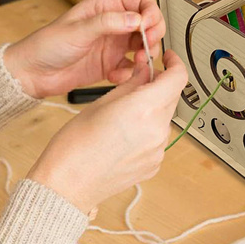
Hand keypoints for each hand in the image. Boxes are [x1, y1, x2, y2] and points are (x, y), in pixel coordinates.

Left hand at [2, 0, 164, 98]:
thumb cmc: (47, 45)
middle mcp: (112, 24)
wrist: (32, 74)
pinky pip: (131, 68)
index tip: (149, 27)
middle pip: (147, 24)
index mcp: (104, 7)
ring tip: (138, 63)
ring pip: (143, 46)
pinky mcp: (110, 65)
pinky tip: (117, 76)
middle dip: (153, 35)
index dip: (150, 12)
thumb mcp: (78, 30)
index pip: (140, 2)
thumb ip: (109, 23)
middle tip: (148, 47)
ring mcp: (113, 45)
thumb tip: (137, 18)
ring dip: (146, 55)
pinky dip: (130, 73)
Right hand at [29, 50, 187, 213]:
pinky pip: (158, 138)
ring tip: (123, 115)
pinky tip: (124, 135)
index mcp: (144, 109)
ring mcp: (158, 150)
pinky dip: (148, 130)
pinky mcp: (155, 164)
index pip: (177, 78)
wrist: (67, 184)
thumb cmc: (74, 145)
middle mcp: (157, 130)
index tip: (168, 58)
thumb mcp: (101, 102)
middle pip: (172, 97)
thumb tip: (146, 70)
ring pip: (165, 118)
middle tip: (138, 82)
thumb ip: (131, 84)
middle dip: (159, 86)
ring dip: (153, 109)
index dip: (175, 63)